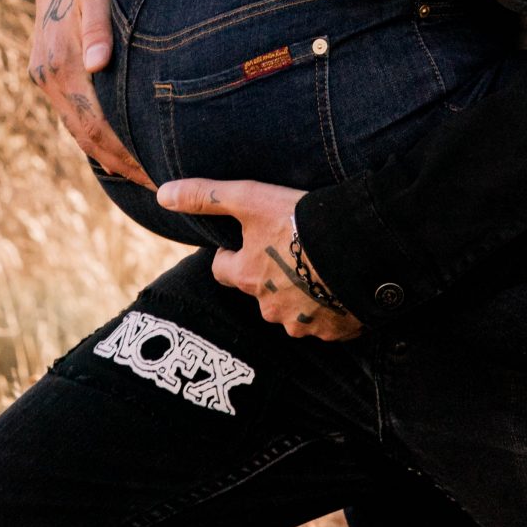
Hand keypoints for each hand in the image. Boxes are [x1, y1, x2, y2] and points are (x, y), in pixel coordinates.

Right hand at [28, 0, 152, 186]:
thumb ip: (97, 25)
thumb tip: (96, 64)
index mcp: (60, 63)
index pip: (97, 124)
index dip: (127, 153)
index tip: (158, 173)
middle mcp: (49, 77)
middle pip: (88, 136)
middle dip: (124, 164)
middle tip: (162, 186)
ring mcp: (47, 76)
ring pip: (80, 130)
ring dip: (111, 157)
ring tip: (146, 178)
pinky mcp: (51, 71)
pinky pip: (75, 115)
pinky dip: (96, 137)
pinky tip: (119, 151)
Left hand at [158, 176, 363, 340]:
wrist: (363, 245)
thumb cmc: (302, 219)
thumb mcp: (252, 198)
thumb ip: (207, 196)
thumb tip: (162, 194)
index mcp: (248, 277)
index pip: (223, 269)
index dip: (232, 253)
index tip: (247, 240)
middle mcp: (270, 308)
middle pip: (260, 292)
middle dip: (270, 274)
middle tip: (292, 248)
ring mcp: (304, 324)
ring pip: (294, 309)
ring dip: (302, 293)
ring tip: (322, 266)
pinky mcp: (336, 332)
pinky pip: (328, 322)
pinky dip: (331, 307)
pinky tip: (344, 284)